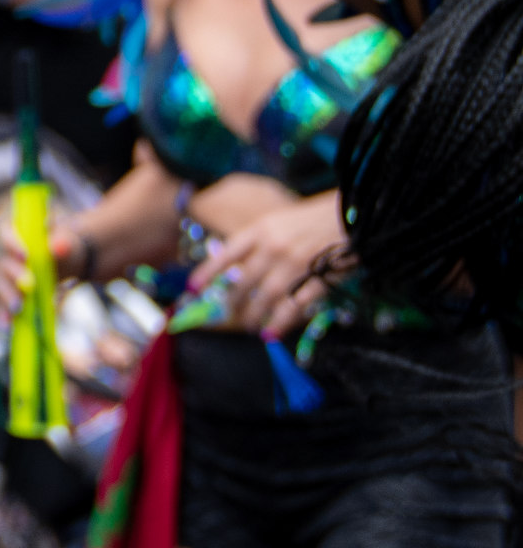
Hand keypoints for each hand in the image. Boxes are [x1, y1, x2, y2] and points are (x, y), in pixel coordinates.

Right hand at [0, 203, 83, 313]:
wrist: (57, 255)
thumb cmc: (58, 239)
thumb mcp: (64, 235)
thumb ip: (62, 240)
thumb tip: (59, 247)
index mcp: (9, 228)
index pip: (3, 232)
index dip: (12, 243)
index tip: (25, 256)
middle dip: (11, 275)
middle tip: (27, 286)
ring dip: (5, 295)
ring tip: (17, 308)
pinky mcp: (0, 289)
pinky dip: (2, 312)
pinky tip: (6, 323)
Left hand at [192, 190, 345, 339]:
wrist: (353, 215)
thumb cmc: (314, 219)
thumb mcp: (278, 221)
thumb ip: (257, 242)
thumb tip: (235, 266)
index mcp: (261, 230)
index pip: (226, 254)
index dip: (208, 273)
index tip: (193, 288)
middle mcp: (274, 247)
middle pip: (245, 281)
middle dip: (233, 302)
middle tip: (229, 314)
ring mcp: (296, 264)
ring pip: (266, 296)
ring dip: (254, 315)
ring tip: (249, 326)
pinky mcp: (319, 278)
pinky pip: (294, 305)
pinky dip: (281, 321)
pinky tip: (273, 332)